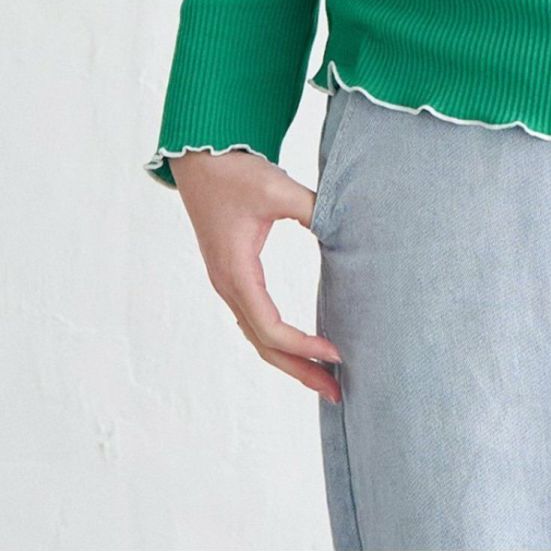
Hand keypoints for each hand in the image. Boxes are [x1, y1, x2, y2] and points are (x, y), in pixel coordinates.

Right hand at [168, 149, 342, 402]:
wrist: (201, 158)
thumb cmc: (236, 172)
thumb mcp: (278, 190)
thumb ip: (315, 210)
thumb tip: (348, 231)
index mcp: (236, 273)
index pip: (270, 327)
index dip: (304, 346)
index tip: (338, 353)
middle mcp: (229, 285)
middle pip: (264, 344)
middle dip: (301, 370)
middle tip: (339, 392)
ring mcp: (229, 282)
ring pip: (259, 336)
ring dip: (291, 359)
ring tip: (326, 378)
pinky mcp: (234, 274)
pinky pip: (256, 319)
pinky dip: (279, 340)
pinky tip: (303, 345)